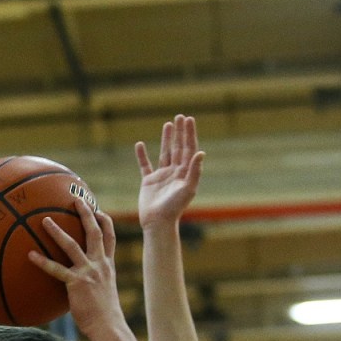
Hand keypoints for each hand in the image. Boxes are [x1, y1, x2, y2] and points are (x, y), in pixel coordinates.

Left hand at [30, 198, 120, 336]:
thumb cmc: (104, 314)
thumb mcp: (104, 293)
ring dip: (58, 231)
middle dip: (86, 214)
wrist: (108, 326)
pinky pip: (57, 269)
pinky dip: (43, 262)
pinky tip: (30, 255)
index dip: (105, 221)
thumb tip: (83, 285)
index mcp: (107, 265)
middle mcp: (100, 264)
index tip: (98, 209)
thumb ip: (95, 283)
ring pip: (72, 245)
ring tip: (45, 220)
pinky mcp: (76, 283)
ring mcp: (89, 272)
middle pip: (95, 232)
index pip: (110, 237)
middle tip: (76, 200)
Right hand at [136, 114, 204, 228]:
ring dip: (166, 139)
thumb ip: (195, 170)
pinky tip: (139, 145)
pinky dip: (142, 156)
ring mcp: (162, 177)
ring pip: (165, 153)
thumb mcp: (187, 189)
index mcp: (185, 173)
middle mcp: (175, 173)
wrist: (158, 222)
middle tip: (180, 117)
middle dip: (180, 133)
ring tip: (167, 124)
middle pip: (178, 148)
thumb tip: (201, 152)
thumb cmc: (174, 208)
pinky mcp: (149, 182)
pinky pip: (145, 166)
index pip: (189, 149)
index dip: (189, 134)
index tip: (189, 120)